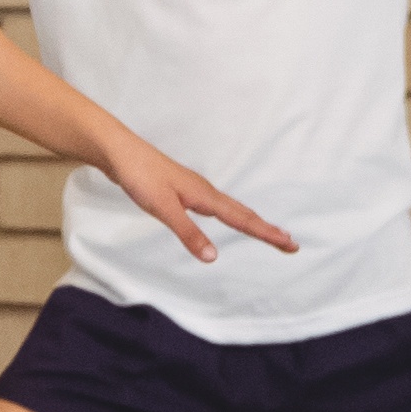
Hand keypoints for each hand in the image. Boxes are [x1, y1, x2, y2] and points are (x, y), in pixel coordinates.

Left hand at [98, 135, 294, 266]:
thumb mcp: (163, 209)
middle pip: (244, 214)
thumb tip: (212, 258)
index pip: (243, 220)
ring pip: (231, 209)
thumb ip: (188, 233)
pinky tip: (227, 217)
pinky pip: (217, 206)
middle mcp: (206, 192)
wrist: (120, 153)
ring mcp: (196, 190)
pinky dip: (232, 215)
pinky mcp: (183, 190)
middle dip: (267, 230)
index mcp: (206, 197)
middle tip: (290, 244)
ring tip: (268, 232)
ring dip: (252, 222)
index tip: (290, 244)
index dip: (267, 234)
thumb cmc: (139, 177)